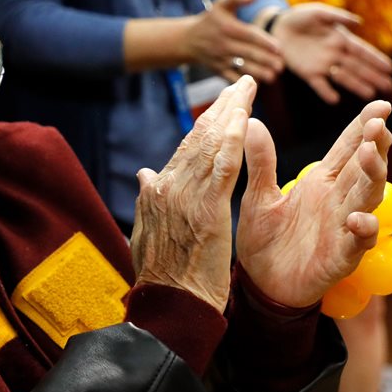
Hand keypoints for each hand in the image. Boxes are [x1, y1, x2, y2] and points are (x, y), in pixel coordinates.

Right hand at [130, 76, 256, 312]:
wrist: (169, 307)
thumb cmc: (162, 278)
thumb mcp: (146, 234)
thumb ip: (148, 200)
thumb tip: (144, 174)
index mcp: (156, 192)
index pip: (186, 148)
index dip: (207, 123)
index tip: (224, 104)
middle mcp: (167, 186)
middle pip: (198, 137)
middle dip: (222, 107)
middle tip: (241, 84)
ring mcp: (186, 196)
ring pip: (211, 144)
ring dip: (231, 112)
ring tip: (247, 89)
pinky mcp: (207, 209)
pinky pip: (224, 165)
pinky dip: (234, 138)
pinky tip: (245, 117)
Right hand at [185, 0, 284, 82]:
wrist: (188, 40)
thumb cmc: (211, 20)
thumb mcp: (221, 4)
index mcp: (227, 27)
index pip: (249, 35)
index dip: (265, 42)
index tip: (278, 48)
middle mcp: (224, 44)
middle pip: (248, 53)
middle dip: (266, 60)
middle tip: (281, 66)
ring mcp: (220, 59)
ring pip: (242, 67)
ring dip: (258, 73)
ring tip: (272, 76)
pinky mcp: (218, 70)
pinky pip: (232, 78)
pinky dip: (243, 82)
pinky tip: (257, 84)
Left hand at [236, 100, 391, 307]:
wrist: (260, 285)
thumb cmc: (264, 240)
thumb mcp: (258, 196)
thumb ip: (261, 161)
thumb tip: (250, 121)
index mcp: (321, 182)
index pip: (348, 148)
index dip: (365, 127)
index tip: (381, 105)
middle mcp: (337, 201)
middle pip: (365, 168)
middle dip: (375, 146)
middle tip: (379, 125)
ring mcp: (342, 228)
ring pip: (368, 198)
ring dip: (374, 177)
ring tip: (371, 155)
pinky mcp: (341, 257)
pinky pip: (359, 242)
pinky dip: (363, 230)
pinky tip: (359, 218)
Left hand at [275, 3, 391, 103]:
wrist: (277, 27)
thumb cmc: (300, 17)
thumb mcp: (319, 13)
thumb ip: (337, 17)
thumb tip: (359, 22)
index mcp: (341, 39)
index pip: (362, 51)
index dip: (376, 60)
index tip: (390, 68)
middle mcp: (335, 54)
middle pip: (357, 67)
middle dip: (373, 76)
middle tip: (389, 87)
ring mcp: (322, 65)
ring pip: (343, 77)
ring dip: (356, 85)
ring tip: (371, 95)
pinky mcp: (307, 72)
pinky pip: (319, 84)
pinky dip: (326, 92)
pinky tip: (335, 100)